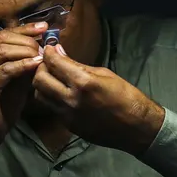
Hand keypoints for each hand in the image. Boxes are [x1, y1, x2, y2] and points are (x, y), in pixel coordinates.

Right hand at [0, 23, 47, 161]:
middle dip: (27, 40)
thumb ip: (25, 63)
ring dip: (26, 51)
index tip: (43, 27)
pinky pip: (4, 71)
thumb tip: (44, 46)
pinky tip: (35, 64)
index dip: (24, 29)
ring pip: (2, 52)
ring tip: (41, 56)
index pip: (2, 34)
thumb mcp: (15, 81)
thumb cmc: (0, 106)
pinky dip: (22, 65)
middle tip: (44, 47)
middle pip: (2, 39)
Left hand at [32, 45, 165, 153]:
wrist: (136, 128)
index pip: (54, 63)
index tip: (49, 48)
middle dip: (41, 67)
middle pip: (39, 80)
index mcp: (83, 83)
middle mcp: (71, 99)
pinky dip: (54, 98)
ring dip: (43, 85)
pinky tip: (64, 94)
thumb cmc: (127, 97)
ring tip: (54, 79)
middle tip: (49, 63)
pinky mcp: (68, 125)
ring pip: (40, 96)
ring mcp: (67, 115)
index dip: (48, 52)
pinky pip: (53, 108)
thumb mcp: (106, 74)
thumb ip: (79, 66)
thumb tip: (61, 53)